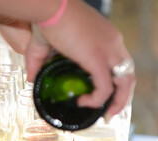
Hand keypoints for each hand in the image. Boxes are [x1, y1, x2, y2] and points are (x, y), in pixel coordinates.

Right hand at [24, 0, 134, 117]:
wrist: (49, 7)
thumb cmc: (47, 20)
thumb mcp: (42, 45)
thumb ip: (37, 63)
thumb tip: (30, 79)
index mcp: (106, 38)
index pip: (121, 63)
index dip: (116, 82)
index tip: (106, 97)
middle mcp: (113, 43)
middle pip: (128, 74)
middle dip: (122, 96)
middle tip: (110, 111)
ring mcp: (108, 50)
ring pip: (125, 82)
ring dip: (118, 102)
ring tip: (105, 114)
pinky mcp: (97, 58)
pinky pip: (105, 87)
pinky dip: (96, 99)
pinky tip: (83, 102)